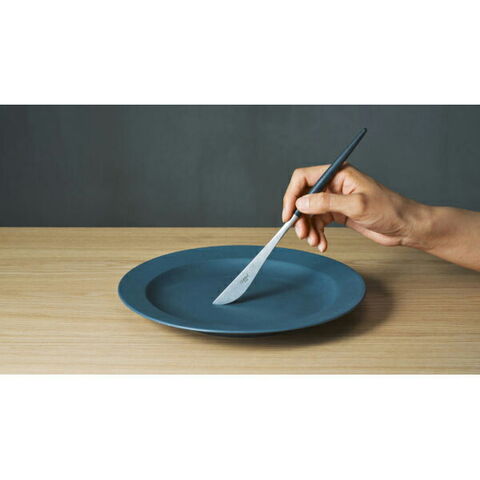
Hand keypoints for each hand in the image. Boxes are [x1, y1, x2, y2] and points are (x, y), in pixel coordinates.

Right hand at [282, 164, 429, 251]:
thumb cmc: (389, 210)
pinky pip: (319, 223)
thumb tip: (301, 203)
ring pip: (309, 213)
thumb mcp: (357, 206)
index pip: (304, 178)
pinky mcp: (338, 214)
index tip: (289, 214)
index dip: (292, 195)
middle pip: (303, 197)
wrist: (405, 227)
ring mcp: (335, 200)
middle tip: (302, 233)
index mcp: (338, 174)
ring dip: (308, 229)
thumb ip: (327, 203)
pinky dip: (317, 234)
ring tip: (315, 242)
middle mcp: (334, 184)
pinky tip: (322, 244)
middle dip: (300, 217)